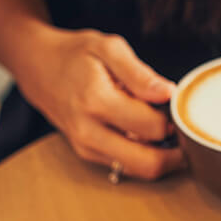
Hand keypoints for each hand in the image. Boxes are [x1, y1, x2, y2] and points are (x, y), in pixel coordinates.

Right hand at [16, 28, 184, 180]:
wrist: (38, 68)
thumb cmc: (76, 55)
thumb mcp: (108, 48)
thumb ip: (141, 74)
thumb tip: (169, 94)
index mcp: (96, 100)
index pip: (152, 126)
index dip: (174, 118)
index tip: (177, 104)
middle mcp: (89, 131)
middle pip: (147, 163)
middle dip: (175, 151)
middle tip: (183, 130)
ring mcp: (87, 148)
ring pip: (139, 171)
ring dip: (161, 156)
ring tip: (164, 130)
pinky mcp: (88, 155)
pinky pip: (127, 167)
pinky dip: (144, 156)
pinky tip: (145, 135)